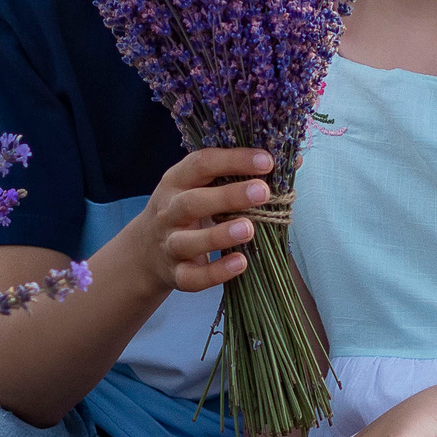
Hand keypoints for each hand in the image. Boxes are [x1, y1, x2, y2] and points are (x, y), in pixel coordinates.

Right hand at [132, 148, 273, 295]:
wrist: (146, 251)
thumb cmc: (188, 210)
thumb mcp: (202, 186)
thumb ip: (239, 173)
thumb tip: (291, 160)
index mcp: (176, 181)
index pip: (201, 164)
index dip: (233, 160)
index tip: (266, 160)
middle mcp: (168, 211)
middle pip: (192, 202)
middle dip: (228, 196)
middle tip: (263, 192)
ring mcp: (169, 244)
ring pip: (188, 242)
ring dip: (219, 236)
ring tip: (249, 229)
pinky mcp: (175, 274)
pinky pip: (192, 277)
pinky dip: (216, 273)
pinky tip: (241, 264)